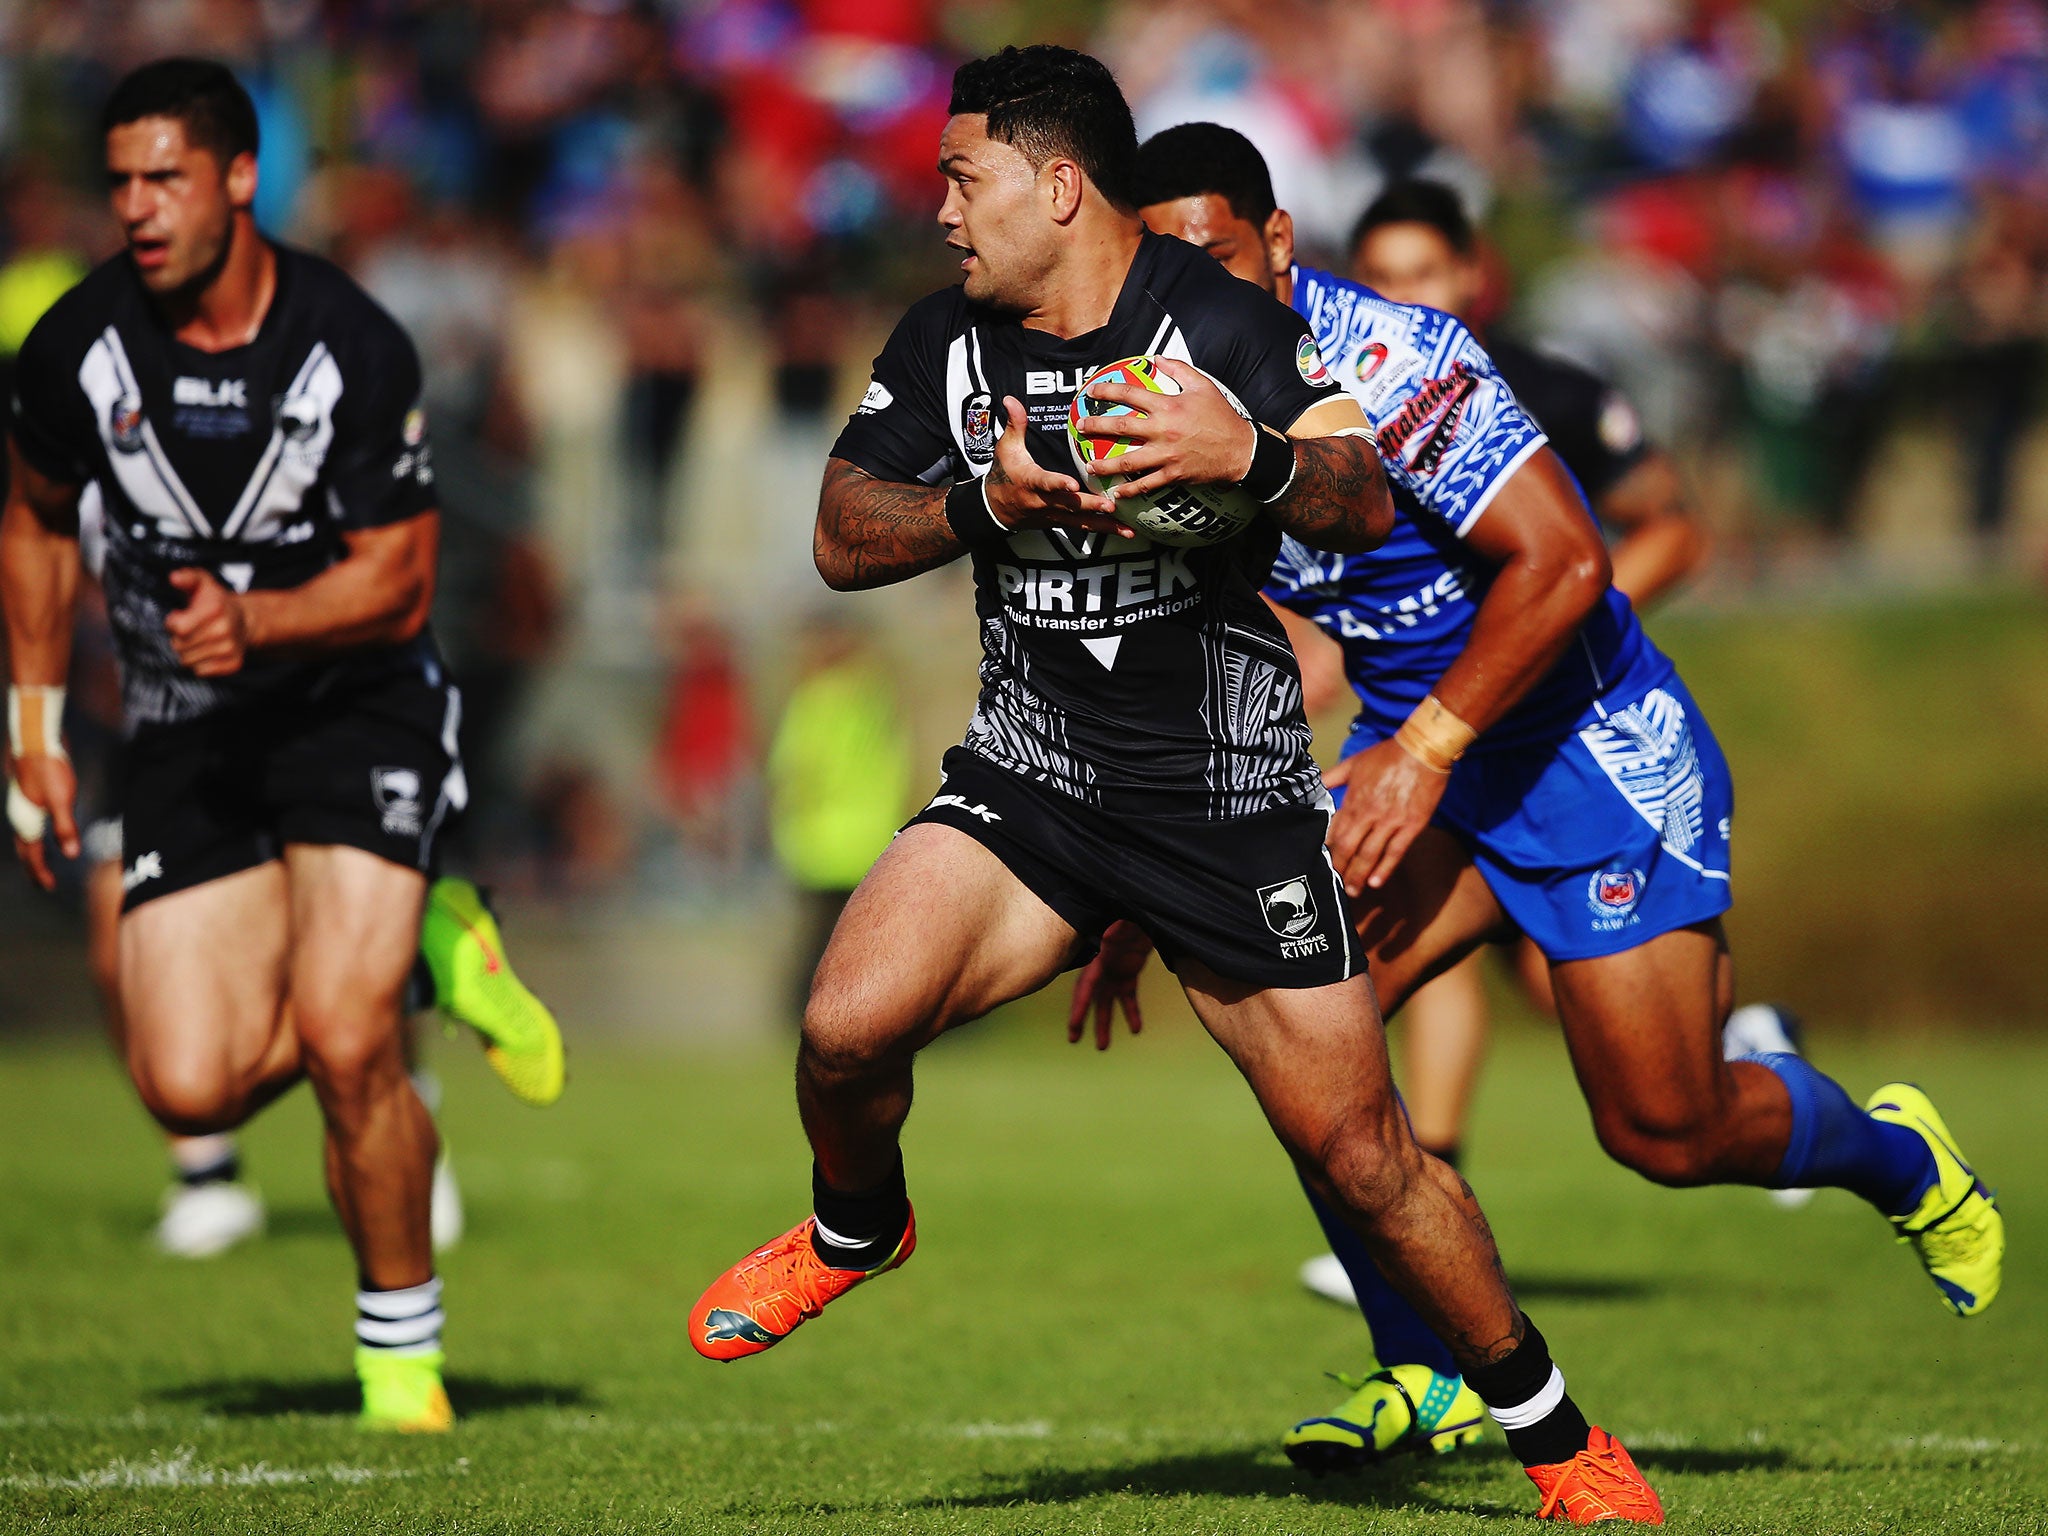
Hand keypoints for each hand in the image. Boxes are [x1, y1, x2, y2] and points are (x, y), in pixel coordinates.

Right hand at [7, 749, 78, 890]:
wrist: (34, 743)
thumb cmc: (48, 769)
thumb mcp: (61, 799)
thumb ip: (65, 827)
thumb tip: (71, 855)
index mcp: (27, 822)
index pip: (33, 856)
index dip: (41, 872)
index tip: (50, 887)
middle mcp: (20, 818)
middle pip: (25, 850)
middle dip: (33, 868)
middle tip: (42, 883)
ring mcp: (21, 808)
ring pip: (24, 837)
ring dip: (32, 853)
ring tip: (39, 863)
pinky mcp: (27, 797)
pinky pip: (28, 825)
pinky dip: (33, 837)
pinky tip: (41, 833)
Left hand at [165, 568, 249, 676]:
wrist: (245, 619)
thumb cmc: (215, 601)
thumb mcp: (202, 582)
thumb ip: (187, 577)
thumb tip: (174, 578)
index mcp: (215, 609)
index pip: (179, 628)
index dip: (173, 623)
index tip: (180, 616)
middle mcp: (224, 630)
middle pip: (180, 647)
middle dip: (179, 639)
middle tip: (190, 630)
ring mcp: (230, 648)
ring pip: (188, 661)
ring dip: (188, 652)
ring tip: (197, 640)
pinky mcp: (233, 663)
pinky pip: (201, 671)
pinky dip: (200, 664)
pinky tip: (206, 651)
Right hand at [982, 397, 1133, 537]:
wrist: (996, 508)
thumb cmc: (1004, 474)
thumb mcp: (1006, 448)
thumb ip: (1015, 424)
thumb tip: (1011, 400)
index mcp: (1031, 481)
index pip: (1044, 482)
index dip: (1058, 484)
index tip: (1072, 485)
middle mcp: (1044, 502)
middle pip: (1069, 505)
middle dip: (1090, 506)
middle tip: (1110, 505)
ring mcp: (1054, 515)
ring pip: (1081, 522)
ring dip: (1104, 525)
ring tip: (1126, 528)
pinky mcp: (1061, 522)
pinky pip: (1085, 527)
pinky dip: (1104, 529)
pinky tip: (1124, 531)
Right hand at [1067, 919, 1153, 1049]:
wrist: (1142, 916)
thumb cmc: (1130, 918)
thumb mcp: (1121, 926)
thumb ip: (1115, 933)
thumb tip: (1112, 935)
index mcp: (1099, 960)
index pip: (1086, 987)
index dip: (1079, 1007)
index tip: (1073, 1026)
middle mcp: (1103, 970)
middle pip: (1090, 999)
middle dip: (1081, 1019)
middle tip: (1073, 1039)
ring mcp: (1114, 975)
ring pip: (1107, 1004)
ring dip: (1104, 1024)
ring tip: (1102, 1046)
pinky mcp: (1129, 976)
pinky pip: (1129, 999)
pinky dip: (1132, 1014)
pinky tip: (1136, 1030)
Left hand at [1076, 357, 1257, 501]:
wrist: (1240, 449)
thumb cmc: (1221, 416)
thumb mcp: (1203, 385)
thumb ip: (1179, 369)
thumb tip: (1157, 358)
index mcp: (1168, 406)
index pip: (1130, 394)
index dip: (1108, 390)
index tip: (1092, 391)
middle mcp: (1163, 430)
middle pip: (1122, 427)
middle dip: (1097, 426)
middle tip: (1080, 427)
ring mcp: (1167, 455)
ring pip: (1128, 461)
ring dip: (1105, 464)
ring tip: (1089, 465)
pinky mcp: (1173, 474)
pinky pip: (1147, 484)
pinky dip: (1130, 489)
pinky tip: (1117, 492)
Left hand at [1324, 739, 1450, 895]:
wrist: (1423, 750)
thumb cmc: (1389, 754)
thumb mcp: (1354, 762)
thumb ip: (1333, 776)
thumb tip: (1317, 785)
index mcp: (1354, 799)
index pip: (1336, 831)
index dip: (1329, 849)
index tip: (1324, 861)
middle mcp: (1370, 813)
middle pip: (1349, 847)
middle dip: (1341, 868)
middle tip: (1337, 883)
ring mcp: (1391, 821)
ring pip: (1370, 854)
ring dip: (1359, 875)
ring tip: (1354, 890)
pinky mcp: (1412, 825)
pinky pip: (1396, 852)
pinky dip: (1385, 869)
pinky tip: (1376, 882)